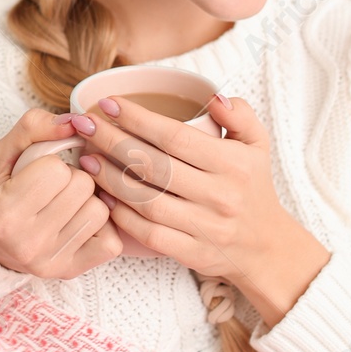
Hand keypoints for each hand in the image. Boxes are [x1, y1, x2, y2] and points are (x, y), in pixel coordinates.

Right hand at [0, 108, 125, 279]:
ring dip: (87, 201)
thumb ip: (33, 128)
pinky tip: (79, 222)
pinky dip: (101, 227)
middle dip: (72, 178)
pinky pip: (112, 242)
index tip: (38, 172)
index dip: (51, 163)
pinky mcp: (71, 271)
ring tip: (65, 204)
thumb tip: (76, 121)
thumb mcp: (2, 155)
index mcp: (4, 213)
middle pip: (83, 187)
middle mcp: (27, 243)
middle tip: (52, 187)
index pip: (57, 170)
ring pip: (101, 211)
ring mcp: (52, 261)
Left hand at [75, 93, 330, 326]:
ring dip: (110, 178)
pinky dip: (122, 215)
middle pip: (153, 166)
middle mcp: (219, 195)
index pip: (175, 137)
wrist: (266, 247)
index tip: (108, 104)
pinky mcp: (193, 252)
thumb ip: (240, 115)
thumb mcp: (258, 145)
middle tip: (84, 125)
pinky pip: (149, 233)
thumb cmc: (252, 188)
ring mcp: (206, 226)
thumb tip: (213, 98)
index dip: (137, 119)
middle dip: (112, 142)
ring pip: (146, 200)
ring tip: (87, 158)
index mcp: (233, 164)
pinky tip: (103, 197)